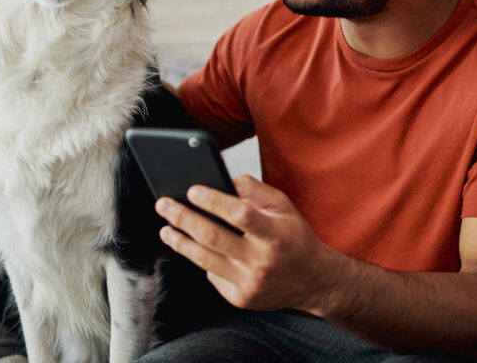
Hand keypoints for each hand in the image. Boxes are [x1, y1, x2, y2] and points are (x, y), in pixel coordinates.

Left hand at [155, 174, 332, 312]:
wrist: (313, 280)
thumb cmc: (293, 235)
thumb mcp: (283, 206)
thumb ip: (254, 189)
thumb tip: (222, 179)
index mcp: (275, 234)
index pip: (239, 215)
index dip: (214, 201)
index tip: (192, 189)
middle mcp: (261, 261)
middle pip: (213, 237)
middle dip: (183, 218)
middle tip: (164, 205)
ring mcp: (249, 283)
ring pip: (204, 259)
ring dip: (179, 241)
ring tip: (165, 227)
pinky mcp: (239, 298)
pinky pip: (211, 274)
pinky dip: (200, 257)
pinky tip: (191, 246)